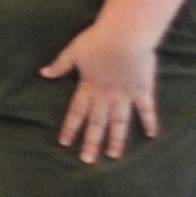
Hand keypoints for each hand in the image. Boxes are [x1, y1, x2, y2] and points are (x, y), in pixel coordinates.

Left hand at [37, 10, 162, 162]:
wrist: (125, 35)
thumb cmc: (97, 40)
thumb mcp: (73, 51)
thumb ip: (60, 65)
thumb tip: (43, 73)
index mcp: (88, 87)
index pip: (76, 112)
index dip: (70, 128)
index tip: (64, 143)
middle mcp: (105, 96)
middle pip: (97, 123)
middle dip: (91, 142)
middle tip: (88, 161)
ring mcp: (125, 95)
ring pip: (119, 122)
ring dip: (116, 140)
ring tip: (114, 156)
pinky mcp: (142, 89)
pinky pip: (146, 109)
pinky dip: (150, 122)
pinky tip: (152, 135)